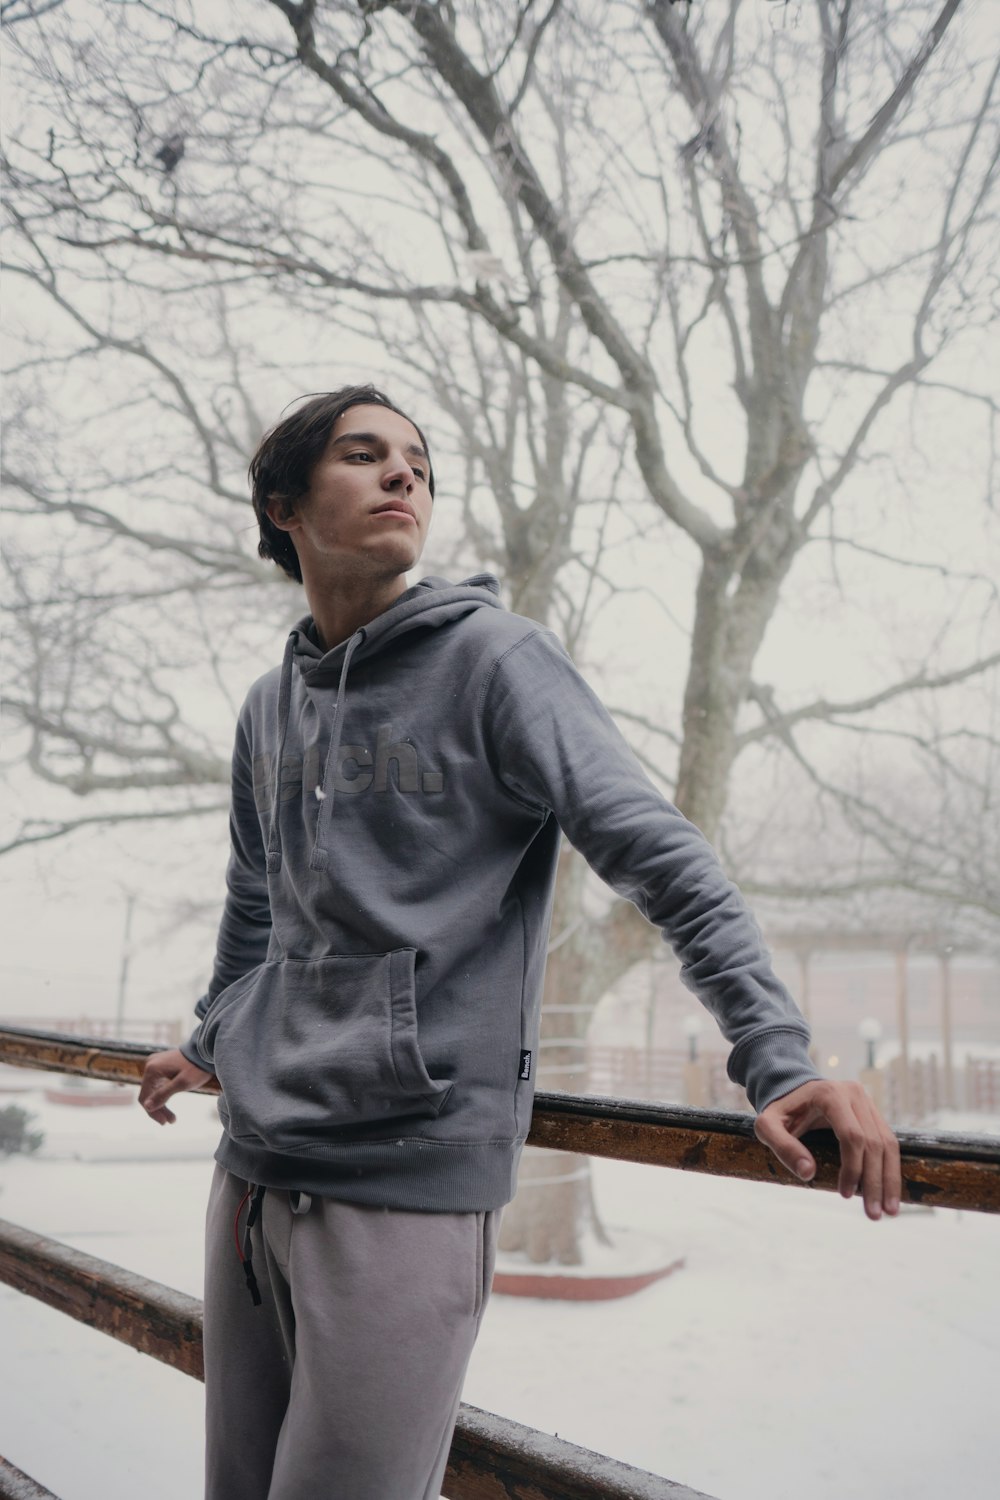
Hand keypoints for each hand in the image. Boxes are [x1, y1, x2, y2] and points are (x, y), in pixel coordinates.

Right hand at [139, 1048, 214, 1125]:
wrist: (208, 1051)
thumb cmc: (197, 1067)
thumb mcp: (182, 1083)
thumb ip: (163, 1095)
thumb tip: (146, 1107)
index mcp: (152, 1069)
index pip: (145, 1097)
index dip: (152, 1112)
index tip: (164, 1122)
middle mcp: (150, 1065)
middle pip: (148, 1094)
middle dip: (159, 1109)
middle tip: (170, 1121)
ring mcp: (156, 1064)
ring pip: (153, 1089)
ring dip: (162, 1104)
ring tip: (172, 1118)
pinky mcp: (162, 1065)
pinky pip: (158, 1083)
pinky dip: (164, 1094)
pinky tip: (170, 1105)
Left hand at [754, 1079, 901, 1220]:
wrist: (792, 1088)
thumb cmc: (780, 1111)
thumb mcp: (768, 1126)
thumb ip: (783, 1147)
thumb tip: (808, 1173)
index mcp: (830, 1095)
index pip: (852, 1135)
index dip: (852, 1168)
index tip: (845, 1195)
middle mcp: (854, 1095)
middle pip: (874, 1142)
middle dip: (875, 1181)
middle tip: (874, 1215)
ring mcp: (867, 1102)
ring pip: (888, 1144)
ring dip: (890, 1180)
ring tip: (889, 1211)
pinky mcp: (873, 1113)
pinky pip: (889, 1142)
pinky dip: (890, 1169)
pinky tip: (889, 1192)